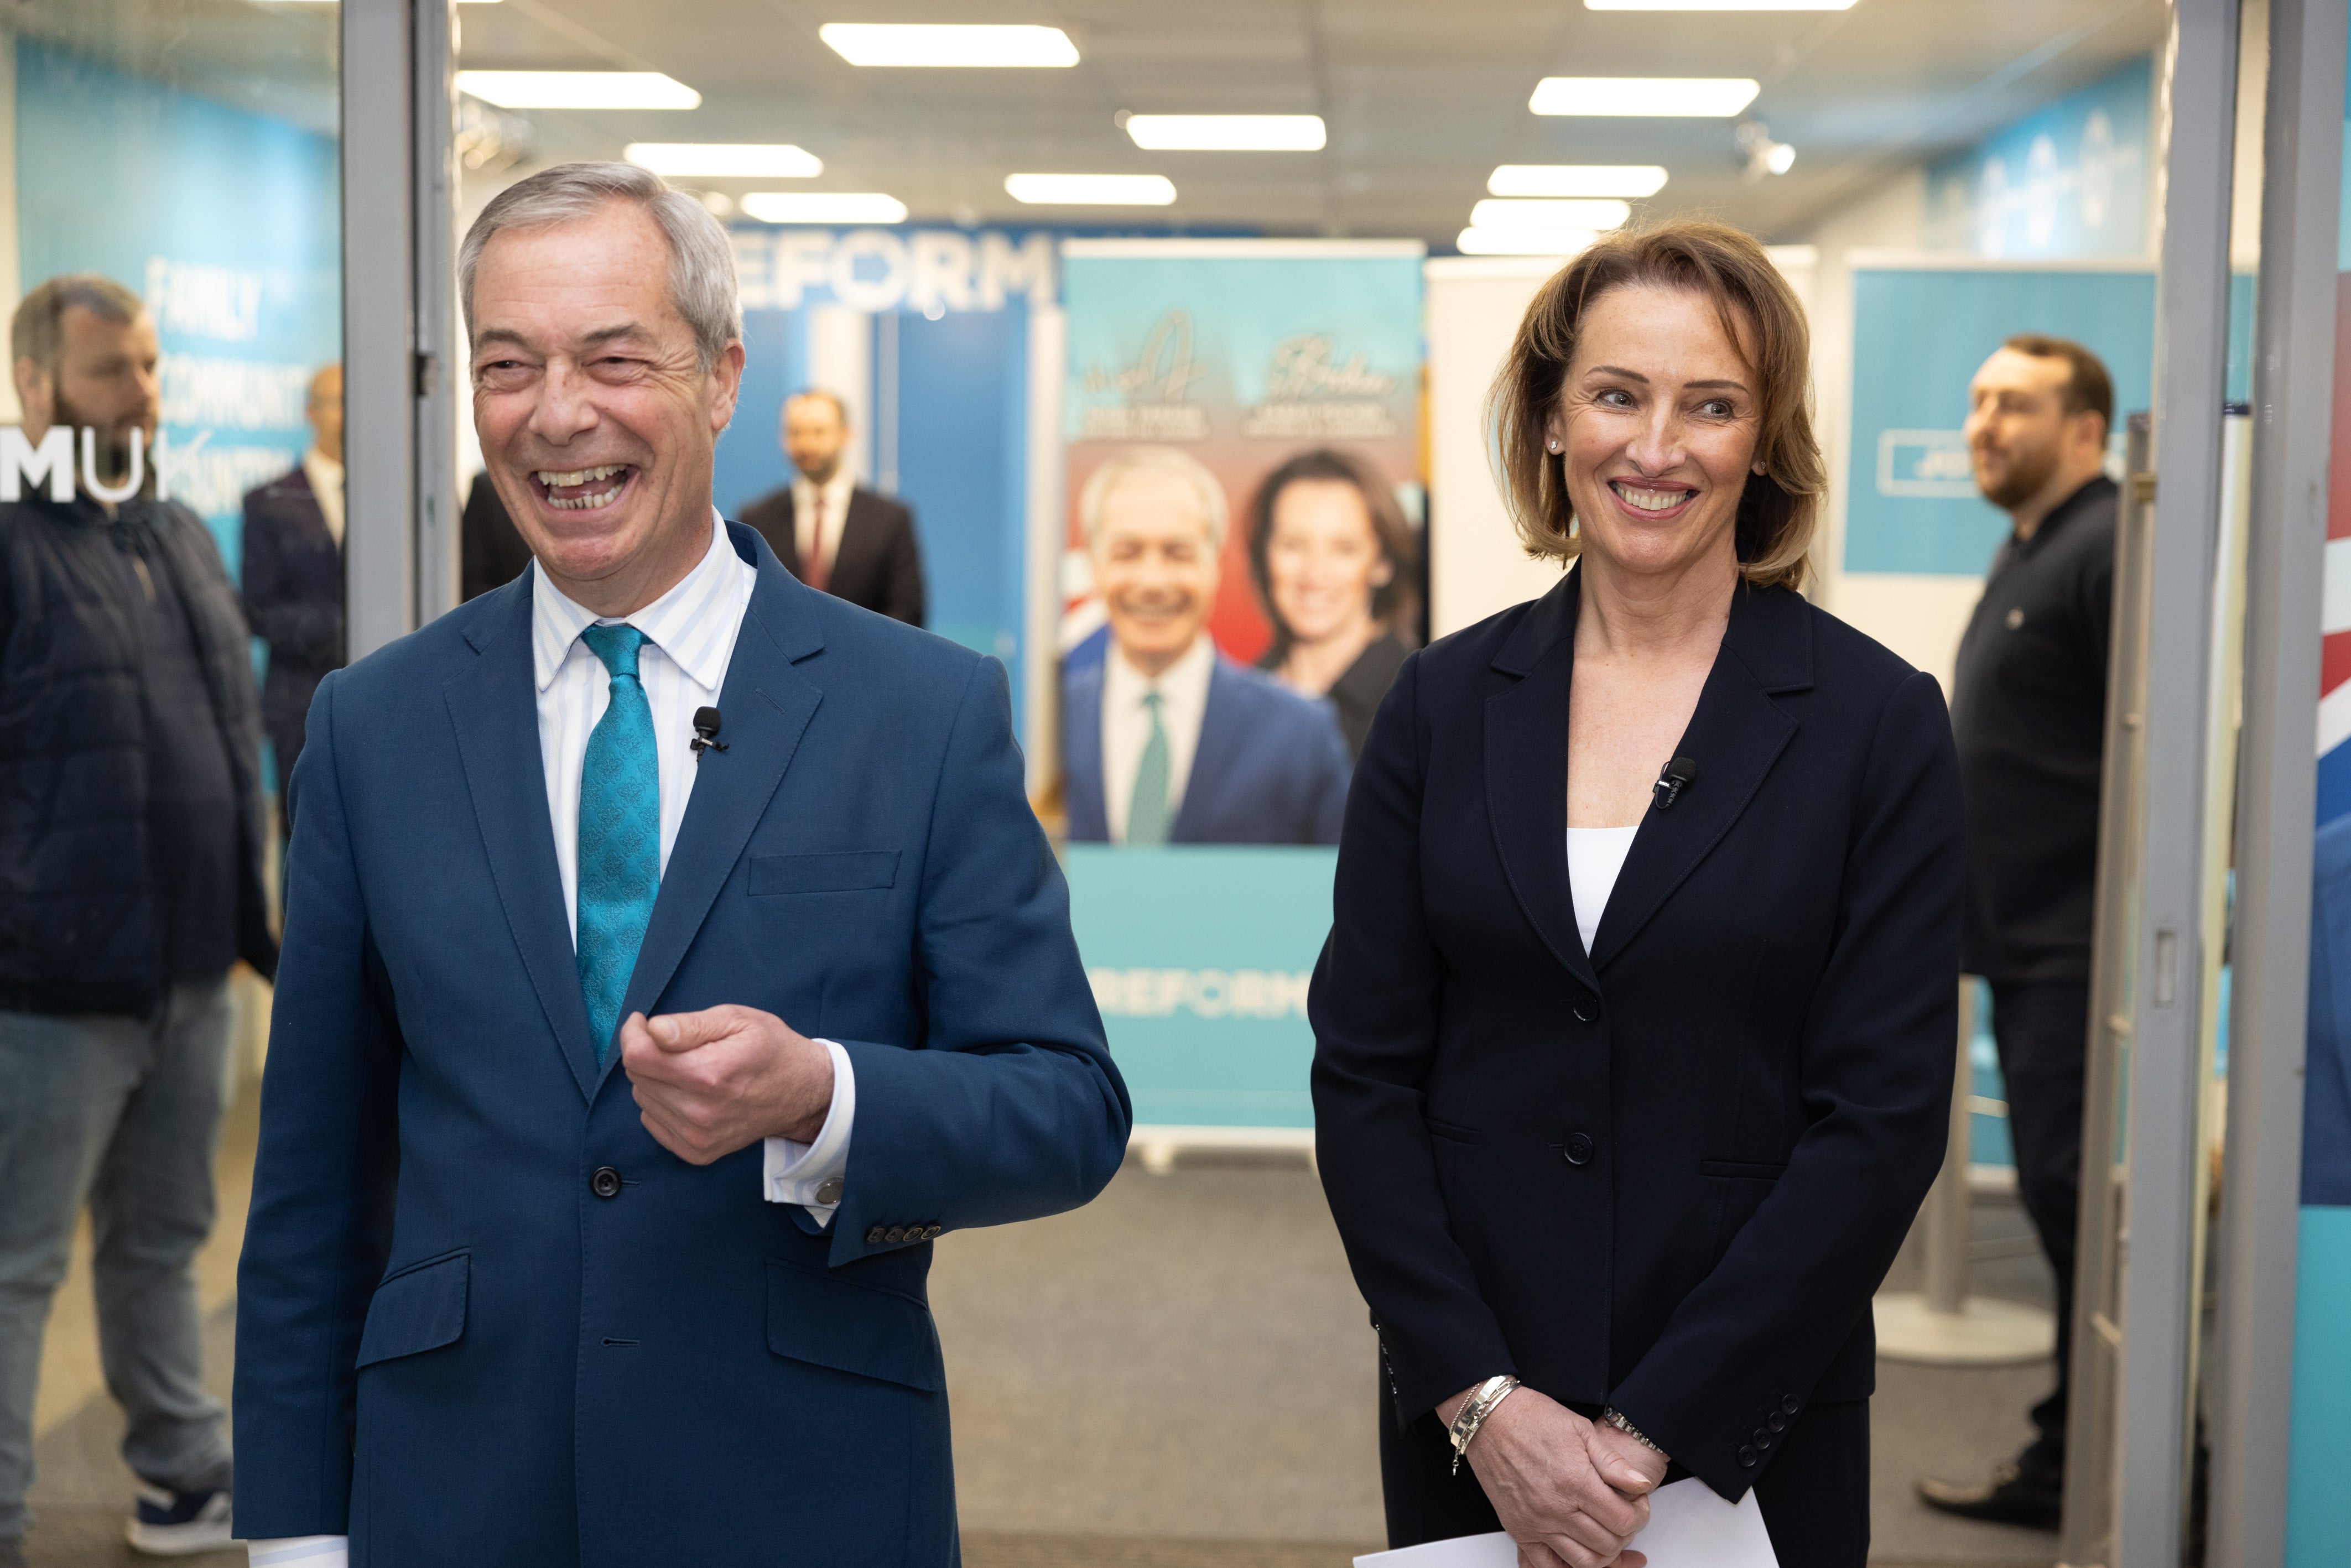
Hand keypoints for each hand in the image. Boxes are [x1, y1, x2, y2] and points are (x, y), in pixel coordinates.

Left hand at [617, 1006, 832, 1163]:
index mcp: (710, 1073)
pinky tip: (687, 1094)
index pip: (638, 1056)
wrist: (803, 1093)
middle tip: (675, 1044)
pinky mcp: (696, 1152)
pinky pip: (651, 1122)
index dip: (633, 1033)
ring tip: (687, 1069)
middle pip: (636, 1076)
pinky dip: (661, 1104)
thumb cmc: (771, 1048)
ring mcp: (698, 1137)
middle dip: (647, 1052)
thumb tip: (652, 1030)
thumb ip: (692, 1024)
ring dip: (654, 1079)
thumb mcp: (738, 1019)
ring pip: (641, 1098)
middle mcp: (700, 1111)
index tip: (644, 1022)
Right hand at [1447, 1385, 1660, 1567]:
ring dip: (1603, 1553)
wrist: (1488, 1419)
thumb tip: (1641, 1484)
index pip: (1623, 1520)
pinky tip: (1578, 1550)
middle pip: (1608, 1544)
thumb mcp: (1581, 1429)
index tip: (1637, 1504)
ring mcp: (1535, 1523)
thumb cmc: (1531, 1418)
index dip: (1640, 1515)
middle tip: (1623, 1515)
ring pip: (1583, 1561)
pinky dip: (1567, 1566)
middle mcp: (1555, 1507)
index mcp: (1575, 1480)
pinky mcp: (1518, 1530)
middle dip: (1625, 1533)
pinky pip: (1546, 1565)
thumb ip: (1613, 1462)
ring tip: (1605, 1533)